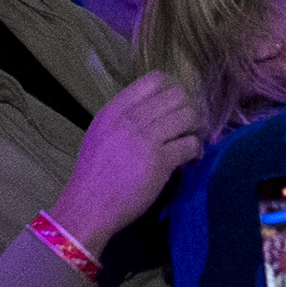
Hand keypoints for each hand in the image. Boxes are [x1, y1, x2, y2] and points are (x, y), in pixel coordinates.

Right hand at [53, 71, 205, 246]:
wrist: (89, 206)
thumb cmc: (95, 174)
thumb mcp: (102, 134)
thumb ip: (125, 118)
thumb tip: (157, 110)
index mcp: (115, 110)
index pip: (154, 80)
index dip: (173, 90)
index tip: (176, 106)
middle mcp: (131, 119)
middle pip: (177, 95)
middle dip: (188, 109)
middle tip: (187, 126)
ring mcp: (146, 138)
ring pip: (189, 116)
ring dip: (196, 129)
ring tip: (190, 142)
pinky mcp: (160, 161)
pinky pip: (191, 144)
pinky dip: (197, 150)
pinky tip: (190, 160)